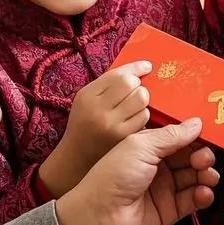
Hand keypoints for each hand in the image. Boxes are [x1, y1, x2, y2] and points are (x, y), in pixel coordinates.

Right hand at [40, 61, 151, 195]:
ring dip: (142, 100)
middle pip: (132, 85)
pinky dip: (142, 115)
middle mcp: (98, 109)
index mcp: (87, 95)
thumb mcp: (87, 99)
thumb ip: (107, 84)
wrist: (76, 158)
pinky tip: (133, 119)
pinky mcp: (123, 138)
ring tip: (133, 105)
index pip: (119, 74)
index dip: (136, 68)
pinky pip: (143, 117)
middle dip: (138, 85)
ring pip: (141, 100)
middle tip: (136, 90)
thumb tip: (137, 68)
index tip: (147, 66)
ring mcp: (112, 125)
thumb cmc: (85, 123)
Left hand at [55, 118, 218, 224]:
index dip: (195, 137)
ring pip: (195, 178)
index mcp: (150, 147)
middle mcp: (160, 167)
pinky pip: (193, 201)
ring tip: (208, 176)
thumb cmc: (115, 174)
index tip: (211, 135)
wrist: (99, 216)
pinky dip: (203, 195)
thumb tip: (198, 122)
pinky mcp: (171, 211)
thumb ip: (172, 135)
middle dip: (202, 156)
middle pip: (190, 158)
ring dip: (206, 175)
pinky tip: (204, 192)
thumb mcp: (142, 146)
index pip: (179, 139)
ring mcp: (166, 189)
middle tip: (205, 158)